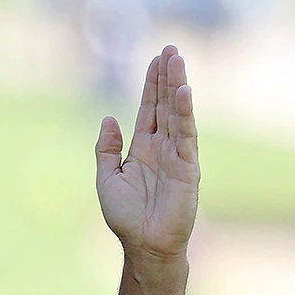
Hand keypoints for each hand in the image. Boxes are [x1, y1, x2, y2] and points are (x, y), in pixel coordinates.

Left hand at [96, 46, 199, 263]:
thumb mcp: (107, 178)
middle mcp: (162, 147)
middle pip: (165, 105)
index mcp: (143, 148)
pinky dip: (184, 115)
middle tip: (170, 49)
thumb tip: (108, 118)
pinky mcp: (187, 168)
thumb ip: (106, 149)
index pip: (149, 109)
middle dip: (166, 78)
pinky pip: (186, 137)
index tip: (155, 59)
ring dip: (177, 87)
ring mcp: (177, 156)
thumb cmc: (126, 216)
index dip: (151, 85)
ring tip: (177, 61)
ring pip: (177, 115)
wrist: (143, 245)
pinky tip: (183, 93)